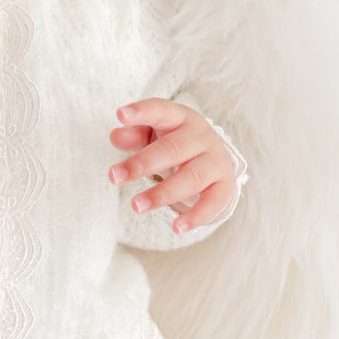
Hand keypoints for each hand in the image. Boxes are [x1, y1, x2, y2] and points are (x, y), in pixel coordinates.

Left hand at [107, 97, 237, 234]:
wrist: (211, 156)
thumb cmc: (172, 141)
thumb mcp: (152, 133)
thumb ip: (133, 134)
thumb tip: (116, 136)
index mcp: (179, 117)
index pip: (160, 110)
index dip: (141, 112)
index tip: (120, 114)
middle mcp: (200, 136)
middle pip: (171, 149)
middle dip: (142, 164)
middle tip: (114, 177)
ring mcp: (215, 160)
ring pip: (190, 177)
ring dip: (162, 193)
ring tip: (136, 206)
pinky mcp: (225, 184)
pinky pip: (213, 202)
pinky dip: (196, 216)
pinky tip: (176, 228)